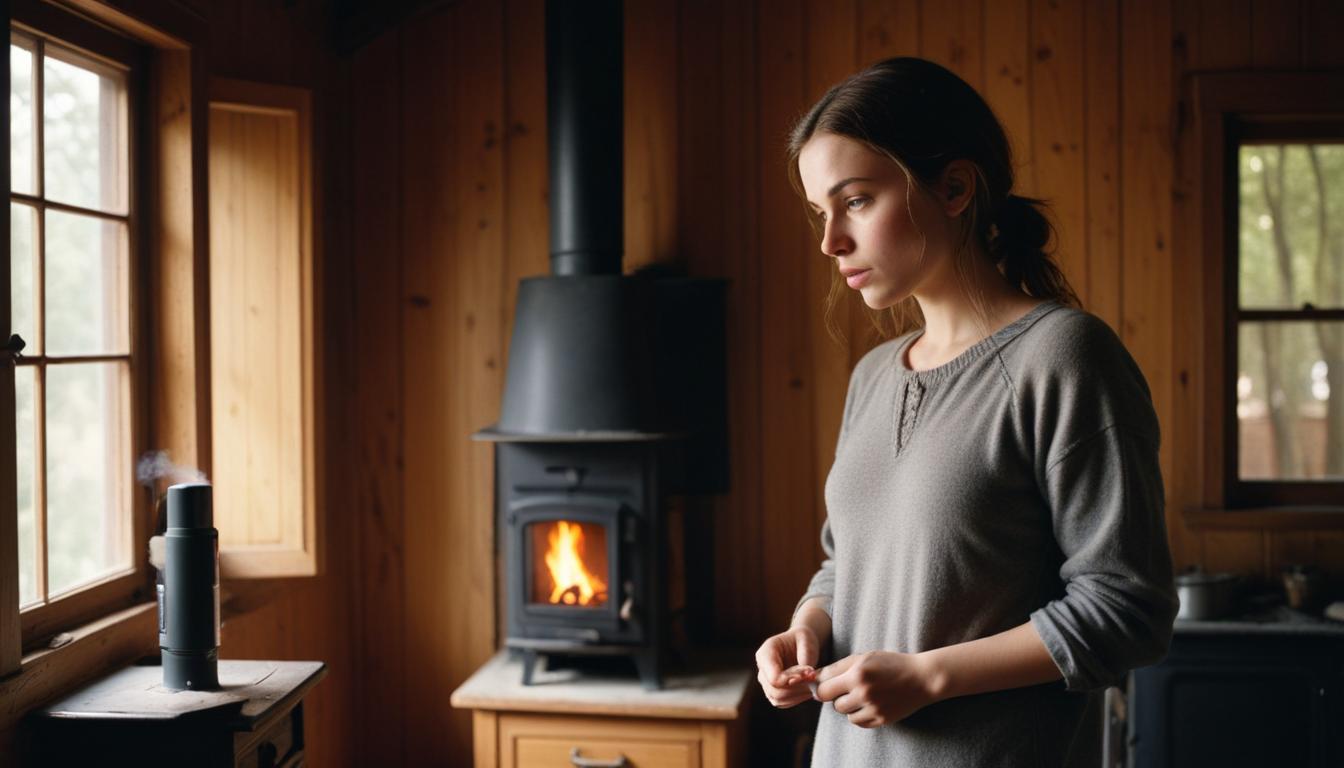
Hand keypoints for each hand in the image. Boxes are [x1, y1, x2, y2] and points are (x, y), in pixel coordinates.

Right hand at [755, 626, 821, 707]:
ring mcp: (766, 682)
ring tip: (813, 681)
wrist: (800, 644)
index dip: (793, 680)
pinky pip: (783, 703)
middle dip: (798, 688)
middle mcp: (762, 669)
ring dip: (799, 694)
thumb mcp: (806, 638)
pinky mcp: (773, 692)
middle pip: (776, 691)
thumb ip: (805, 655)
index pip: (774, 678)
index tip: (810, 673)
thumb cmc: (802, 639)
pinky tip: (809, 688)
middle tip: (814, 677)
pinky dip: (798, 698)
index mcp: (765, 654)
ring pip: (779, 700)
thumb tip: (806, 675)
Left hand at [815, 651, 941, 727]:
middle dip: (836, 696)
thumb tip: (814, 678)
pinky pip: (858, 722)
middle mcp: (864, 693)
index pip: (823, 689)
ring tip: (862, 694)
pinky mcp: (882, 720)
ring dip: (849, 706)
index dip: (821, 687)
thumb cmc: (890, 664)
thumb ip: (837, 667)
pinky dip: (860, 714)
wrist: (922, 678)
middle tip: (848, 688)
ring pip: (846, 713)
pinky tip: (870, 703)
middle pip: (833, 703)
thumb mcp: (864, 657)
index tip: (827, 685)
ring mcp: (874, 708)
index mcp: (857, 674)